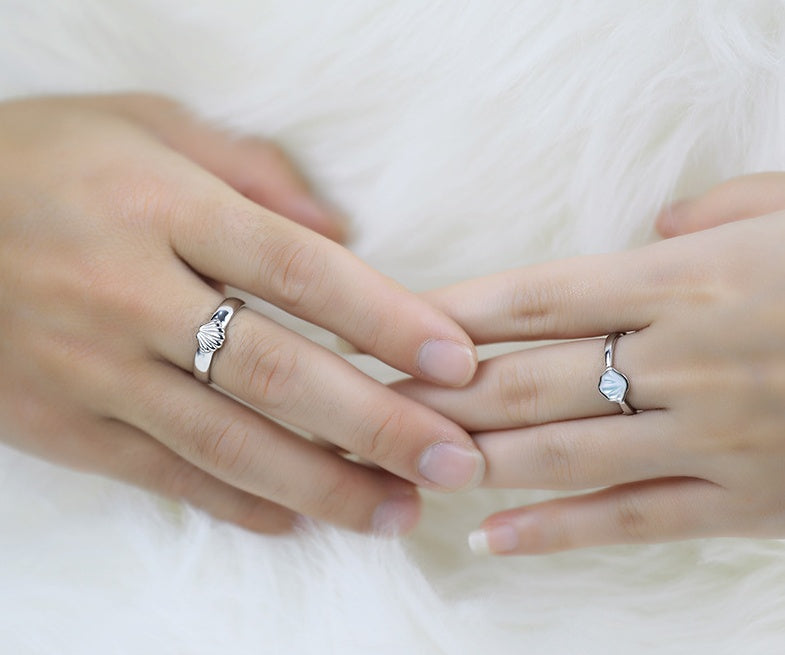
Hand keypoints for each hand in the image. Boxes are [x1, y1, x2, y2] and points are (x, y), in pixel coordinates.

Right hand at [0, 93, 483, 536]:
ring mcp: (92, 371)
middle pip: (277, 372)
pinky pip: (164, 476)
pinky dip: (239, 503)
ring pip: (228, 444)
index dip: (385, 319)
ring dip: (325, 485)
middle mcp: (130, 296)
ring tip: (398, 510)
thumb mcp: (144, 126)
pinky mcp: (62, 426)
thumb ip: (252, 170)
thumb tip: (341, 231)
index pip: (299, 271)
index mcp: (161, 207)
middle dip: (378, 425)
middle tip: (456, 460)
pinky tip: (301, 519)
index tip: (455, 360)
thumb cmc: (42, 159)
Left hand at [396, 173, 784, 553]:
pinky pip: (633, 522)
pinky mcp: (748, 503)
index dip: (450, 317)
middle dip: (437, 396)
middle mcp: (684, 361)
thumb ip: (718, 213)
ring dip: (473, 460)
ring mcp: (713, 439)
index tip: (388, 328)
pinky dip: (556, 532)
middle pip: (527, 383)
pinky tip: (490, 539)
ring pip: (562, 456)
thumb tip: (661, 224)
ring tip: (407, 463)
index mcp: (687, 282)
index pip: (535, 300)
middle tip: (370, 403)